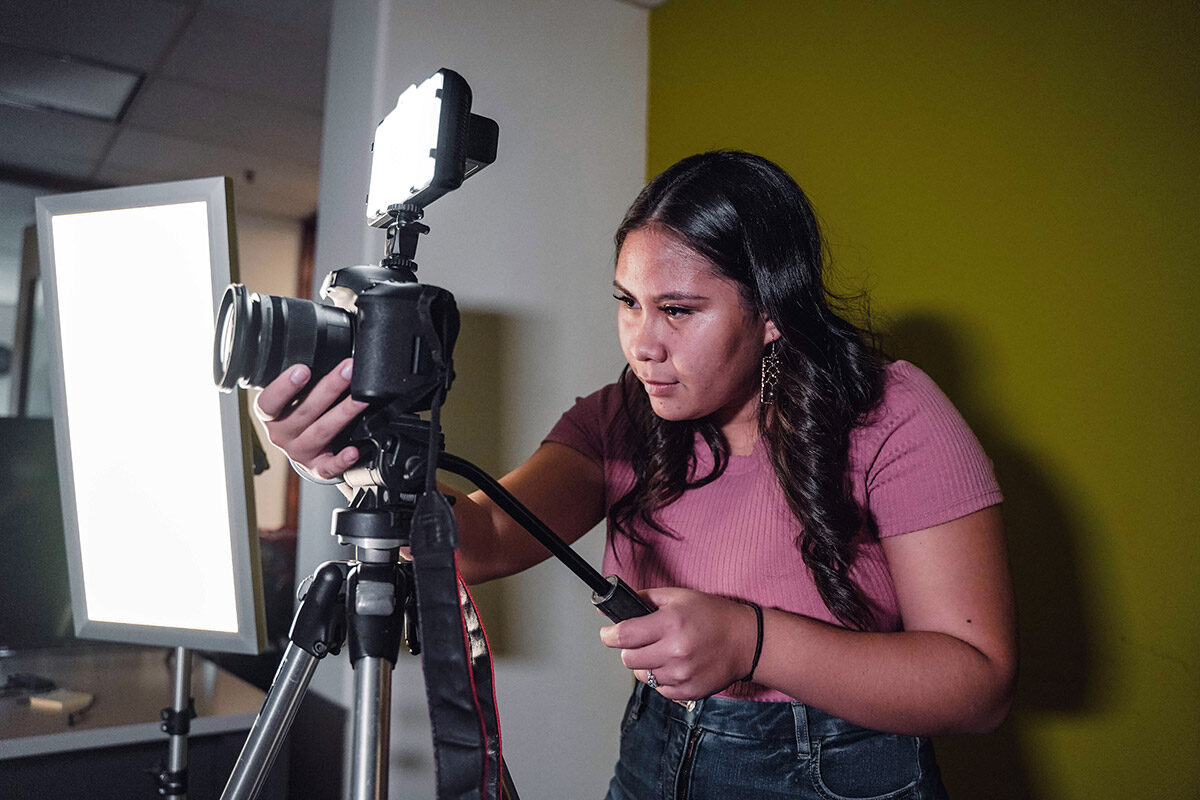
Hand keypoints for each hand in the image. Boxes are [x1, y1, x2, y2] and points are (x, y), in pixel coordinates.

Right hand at [254, 358, 369, 480]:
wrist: (303, 451)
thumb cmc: (298, 416)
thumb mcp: (291, 399)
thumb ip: (301, 382)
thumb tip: (327, 354)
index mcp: (270, 415)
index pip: (269, 402)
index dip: (284, 386)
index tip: (303, 369)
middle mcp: (281, 435)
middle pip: (305, 412)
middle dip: (330, 388)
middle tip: (348, 370)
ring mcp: (299, 453)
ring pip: (321, 432)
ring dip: (343, 414)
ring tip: (361, 400)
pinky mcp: (316, 468)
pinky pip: (328, 467)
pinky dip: (342, 459)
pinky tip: (353, 450)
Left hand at [598, 587, 759, 699]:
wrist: (746, 641)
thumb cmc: (712, 615)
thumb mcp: (678, 596)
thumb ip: (642, 599)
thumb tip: (607, 608)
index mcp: (670, 623)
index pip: (623, 635)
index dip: (609, 634)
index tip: (607, 633)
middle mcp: (675, 651)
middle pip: (628, 659)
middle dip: (630, 649)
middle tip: (642, 641)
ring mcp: (682, 675)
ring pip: (642, 675)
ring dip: (646, 664)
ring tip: (664, 652)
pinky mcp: (688, 692)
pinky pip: (659, 689)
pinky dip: (661, 678)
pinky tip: (676, 665)